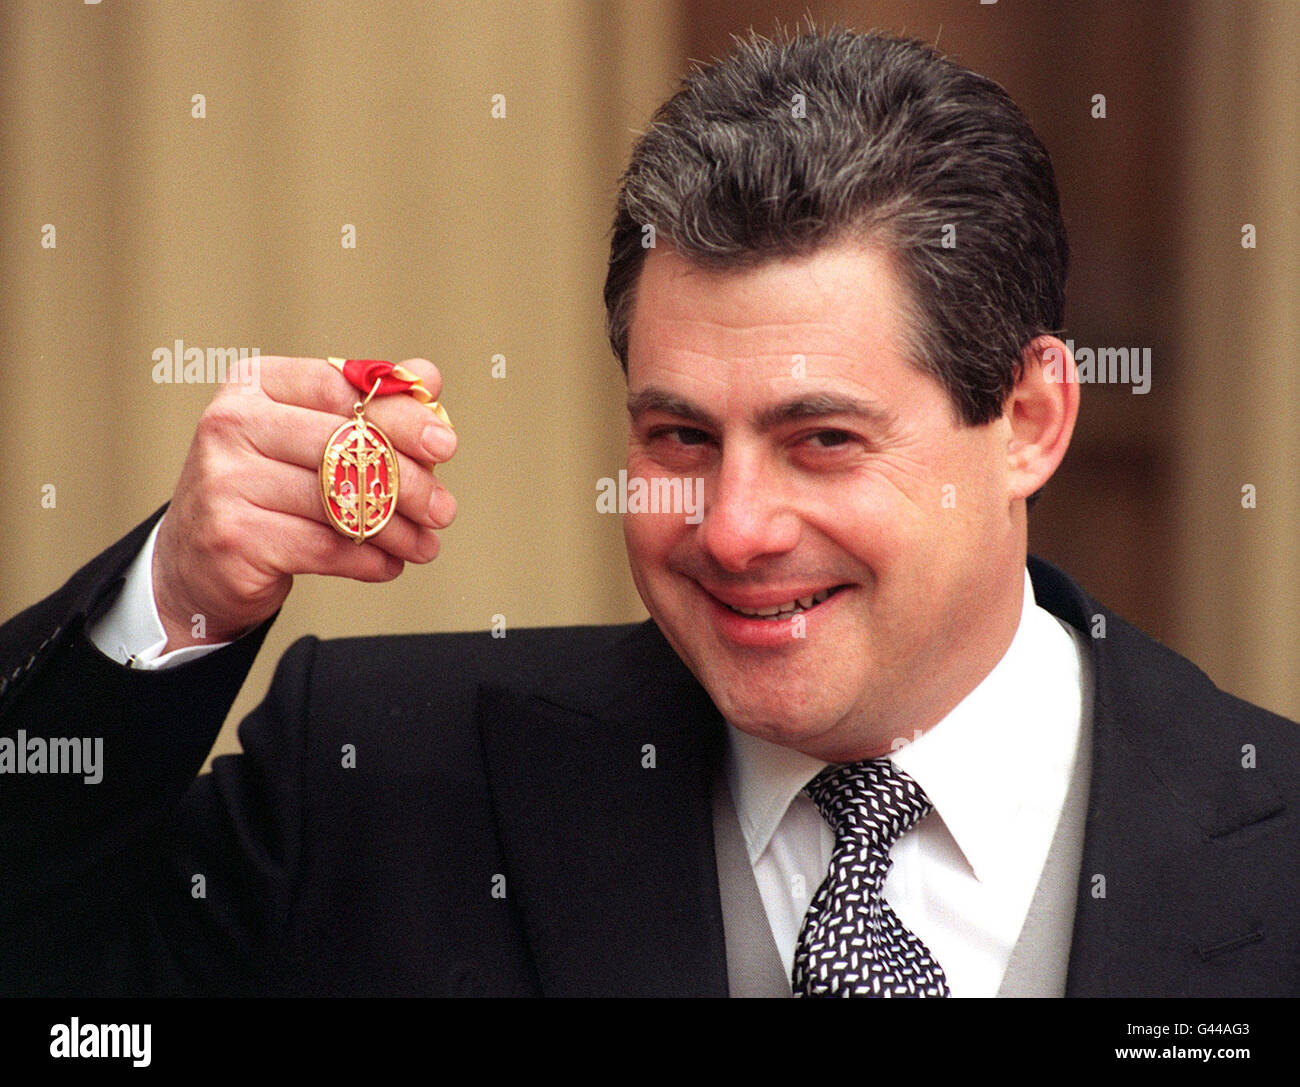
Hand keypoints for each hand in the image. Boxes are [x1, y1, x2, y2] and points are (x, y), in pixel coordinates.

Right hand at [152, 356, 456, 650]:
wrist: (195, 563)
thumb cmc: (267, 490)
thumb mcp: (310, 438)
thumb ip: (369, 407)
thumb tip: (427, 376)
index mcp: (254, 385)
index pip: (342, 390)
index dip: (403, 418)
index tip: (446, 446)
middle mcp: (231, 425)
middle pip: (345, 447)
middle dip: (409, 482)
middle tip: (444, 510)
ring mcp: (224, 481)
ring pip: (339, 504)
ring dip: (397, 531)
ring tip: (425, 545)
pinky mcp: (232, 537)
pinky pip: (325, 548)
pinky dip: (368, 560)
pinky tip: (389, 565)